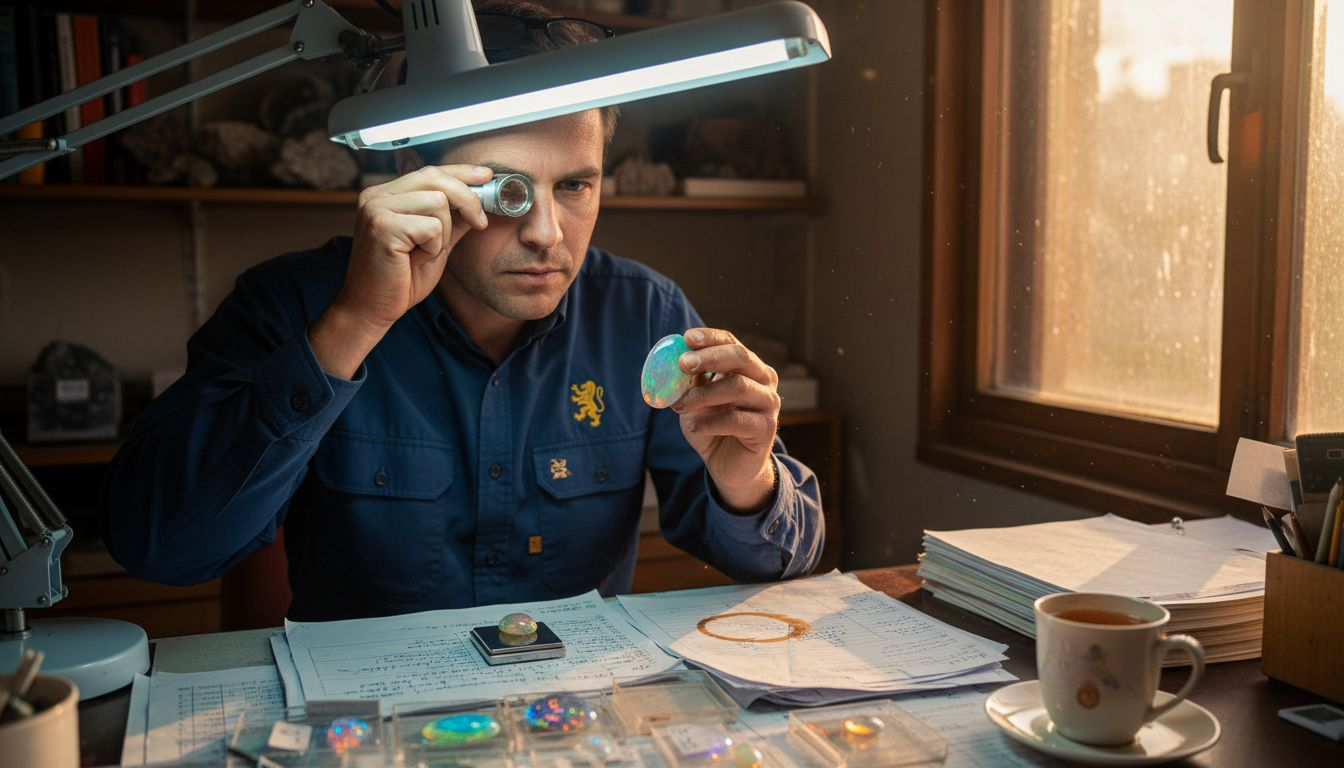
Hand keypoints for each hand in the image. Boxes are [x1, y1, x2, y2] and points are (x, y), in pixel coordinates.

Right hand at [311, 165, 492, 376]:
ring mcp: (377, 208)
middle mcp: (377, 195)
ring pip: (438, 202)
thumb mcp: (434, 244)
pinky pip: (431, 227)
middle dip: (467, 199)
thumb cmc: (400, 279)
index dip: (461, 172)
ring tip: (424, 252)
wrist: (372, 309)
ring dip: (442, 233)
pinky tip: (415, 260)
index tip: (487, 176)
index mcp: (386, 195)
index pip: (430, 171)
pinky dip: (433, 248)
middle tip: (479, 223)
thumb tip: (479, 202)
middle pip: (436, 178)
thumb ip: (452, 221)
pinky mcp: (383, 226)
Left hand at [671, 328, 779, 511]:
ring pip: (738, 387)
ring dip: (704, 395)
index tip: (687, 337)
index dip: (710, 337)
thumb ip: (690, 380)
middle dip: (710, 357)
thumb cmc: (712, 427)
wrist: (728, 466)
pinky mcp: (766, 428)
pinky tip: (693, 427)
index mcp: (747, 367)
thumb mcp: (696, 400)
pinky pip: (736, 419)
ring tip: (680, 405)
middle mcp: (764, 380)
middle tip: (682, 363)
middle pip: (741, 357)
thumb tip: (671, 357)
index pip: (731, 342)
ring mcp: (768, 403)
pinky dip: (710, 422)